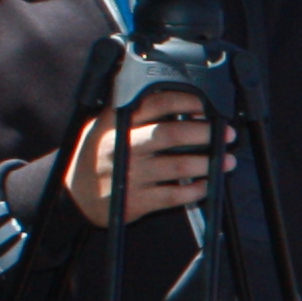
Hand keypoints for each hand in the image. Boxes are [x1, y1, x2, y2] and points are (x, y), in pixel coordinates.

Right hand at [65, 93, 216, 227]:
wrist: (73, 195)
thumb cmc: (97, 155)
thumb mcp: (104, 125)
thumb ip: (133, 111)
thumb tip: (179, 99)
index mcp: (117, 122)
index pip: (157, 103)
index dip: (188, 101)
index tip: (207, 106)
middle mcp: (124, 146)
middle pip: (171, 134)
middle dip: (205, 132)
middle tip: (226, 133)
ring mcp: (131, 175)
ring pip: (178, 166)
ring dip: (209, 163)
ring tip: (227, 160)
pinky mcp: (137, 201)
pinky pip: (175, 195)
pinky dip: (196, 189)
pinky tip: (208, 184)